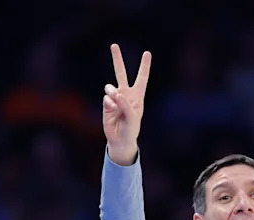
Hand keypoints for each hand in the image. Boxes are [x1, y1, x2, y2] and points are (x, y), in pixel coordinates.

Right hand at [103, 43, 150, 165]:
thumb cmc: (131, 129)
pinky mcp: (106, 104)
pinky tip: (112, 110)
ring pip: (110, 87)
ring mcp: (114, 98)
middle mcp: (125, 94)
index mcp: (137, 96)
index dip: (144, 66)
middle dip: (117, 59)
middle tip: (114, 45)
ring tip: (115, 101)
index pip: (141, 78)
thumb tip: (115, 93)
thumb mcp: (133, 118)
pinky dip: (109, 104)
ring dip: (112, 92)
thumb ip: (126, 105)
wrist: (120, 140)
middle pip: (121, 73)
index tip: (147, 53)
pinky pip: (106, 99)